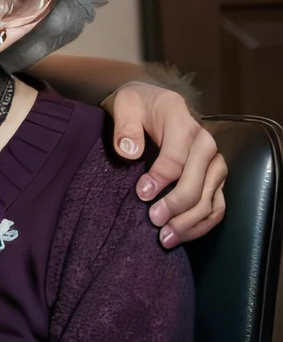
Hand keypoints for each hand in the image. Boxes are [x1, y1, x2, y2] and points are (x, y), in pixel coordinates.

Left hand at [106, 81, 226, 246]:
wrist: (154, 103)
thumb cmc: (138, 106)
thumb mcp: (125, 105)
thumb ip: (125, 126)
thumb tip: (129, 152)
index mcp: (183, 124)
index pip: (176, 158)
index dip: (160, 179)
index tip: (142, 194)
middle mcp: (205, 144)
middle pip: (197, 182)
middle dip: (175, 206)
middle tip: (154, 221)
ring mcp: (214, 163)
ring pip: (210, 199)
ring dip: (190, 222)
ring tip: (166, 238)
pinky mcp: (216, 179)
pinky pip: (217, 206)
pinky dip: (202, 224)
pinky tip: (182, 235)